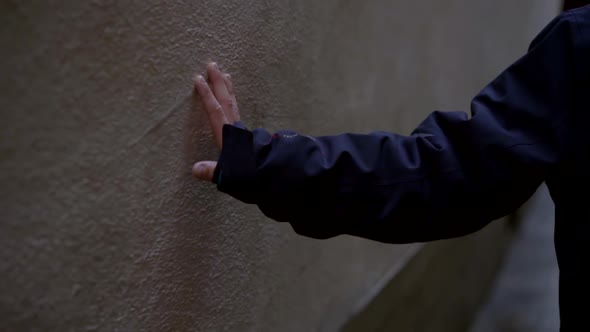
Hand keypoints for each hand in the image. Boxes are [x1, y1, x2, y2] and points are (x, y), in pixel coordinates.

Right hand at [192, 62, 240, 180]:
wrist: (270, 176)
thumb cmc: (247, 175)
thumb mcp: (228, 175)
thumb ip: (213, 171)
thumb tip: (195, 169)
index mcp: (227, 136)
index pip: (215, 111)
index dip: (206, 95)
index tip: (198, 79)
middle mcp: (234, 129)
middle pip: (225, 101)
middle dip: (218, 83)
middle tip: (213, 64)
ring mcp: (241, 131)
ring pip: (233, 104)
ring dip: (227, 89)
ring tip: (225, 74)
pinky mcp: (246, 134)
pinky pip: (236, 111)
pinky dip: (232, 101)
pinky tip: (231, 100)